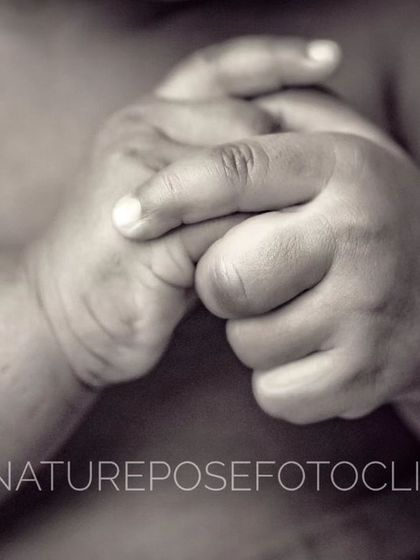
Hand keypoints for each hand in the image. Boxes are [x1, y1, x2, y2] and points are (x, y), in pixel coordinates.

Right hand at [25, 36, 336, 388]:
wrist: (64, 317)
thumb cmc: (127, 259)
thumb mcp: (166, 197)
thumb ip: (213, 166)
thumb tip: (296, 153)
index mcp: (143, 118)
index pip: (219, 69)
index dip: (277, 59)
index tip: (330, 60)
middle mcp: (137, 135)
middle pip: (249, 124)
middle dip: (290, 159)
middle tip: (321, 196)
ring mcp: (137, 183)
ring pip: (244, 176)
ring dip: (281, 206)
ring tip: (301, 234)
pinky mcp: (147, 239)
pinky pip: (229, 230)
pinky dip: (261, 245)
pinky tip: (276, 265)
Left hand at [113, 93, 419, 423]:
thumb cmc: (367, 223)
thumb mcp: (344, 153)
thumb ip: (285, 118)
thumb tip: (208, 104)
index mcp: (346, 168)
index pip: (236, 172)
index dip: (170, 194)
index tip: (128, 216)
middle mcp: (361, 234)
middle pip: (226, 277)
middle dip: (221, 282)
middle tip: (257, 274)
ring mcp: (368, 311)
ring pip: (246, 341)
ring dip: (256, 331)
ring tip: (301, 311)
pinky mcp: (364, 376)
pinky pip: (273, 392)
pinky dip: (280, 378)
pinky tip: (314, 352)